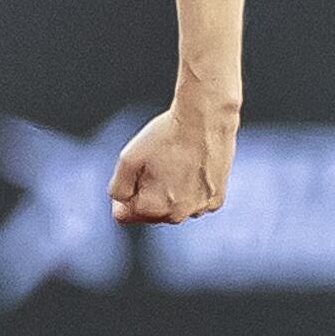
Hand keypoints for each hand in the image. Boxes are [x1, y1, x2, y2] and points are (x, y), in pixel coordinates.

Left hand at [109, 97, 234, 224]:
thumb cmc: (166, 136)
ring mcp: (199, 209)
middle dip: (148, 195)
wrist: (206, 119)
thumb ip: (118, 188)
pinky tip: (194, 169)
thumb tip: (121, 203)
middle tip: (157, 164)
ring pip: (175, 209)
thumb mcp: (128, 159)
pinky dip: (192, 191)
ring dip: (171, 195)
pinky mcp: (216, 201)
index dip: (123, 195)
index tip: (133, 174)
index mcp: (152, 207)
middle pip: (151, 213)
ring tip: (177, 164)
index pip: (125, 215)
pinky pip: (196, 202)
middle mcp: (177, 215)